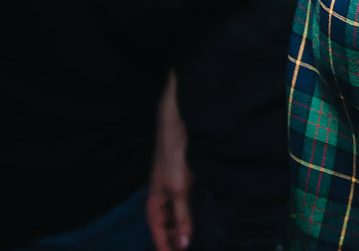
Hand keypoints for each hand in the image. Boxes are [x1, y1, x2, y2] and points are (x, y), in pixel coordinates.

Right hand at [148, 75, 191, 250]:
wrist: (179, 121)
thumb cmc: (174, 155)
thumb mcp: (178, 189)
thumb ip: (182, 217)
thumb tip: (183, 245)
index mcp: (155, 202)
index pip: (158, 234)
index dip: (166, 248)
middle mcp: (162, 197)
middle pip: (167, 227)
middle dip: (176, 240)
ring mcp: (173, 188)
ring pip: (177, 216)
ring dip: (184, 228)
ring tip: (198, 239)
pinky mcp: (184, 178)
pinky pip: (185, 203)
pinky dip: (191, 213)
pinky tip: (203, 215)